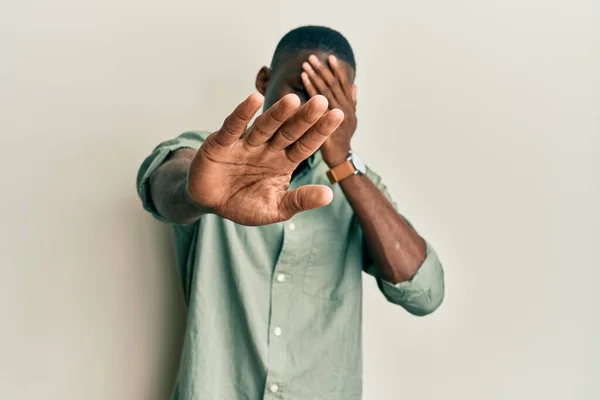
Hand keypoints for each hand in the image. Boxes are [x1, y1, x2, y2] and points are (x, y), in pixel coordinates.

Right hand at [187, 92, 343, 225]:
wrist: (208, 203)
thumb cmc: (243, 203)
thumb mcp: (275, 208)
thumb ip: (299, 200)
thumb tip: (329, 196)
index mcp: (283, 161)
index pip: (305, 144)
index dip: (320, 130)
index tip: (338, 114)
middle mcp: (267, 148)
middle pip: (289, 131)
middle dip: (304, 117)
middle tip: (321, 100)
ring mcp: (245, 144)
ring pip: (264, 127)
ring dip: (277, 114)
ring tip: (293, 100)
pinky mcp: (221, 143)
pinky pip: (233, 127)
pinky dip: (242, 114)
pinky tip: (254, 100)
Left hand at [302, 54, 356, 165]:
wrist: (341, 161)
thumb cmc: (342, 142)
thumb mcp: (350, 121)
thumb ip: (351, 102)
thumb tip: (354, 85)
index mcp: (349, 107)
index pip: (343, 85)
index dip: (338, 71)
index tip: (330, 57)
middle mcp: (345, 110)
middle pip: (334, 86)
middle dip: (323, 70)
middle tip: (312, 56)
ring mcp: (338, 117)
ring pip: (325, 93)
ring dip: (315, 77)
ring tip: (305, 65)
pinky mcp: (329, 125)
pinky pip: (318, 105)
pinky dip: (311, 90)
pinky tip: (304, 80)